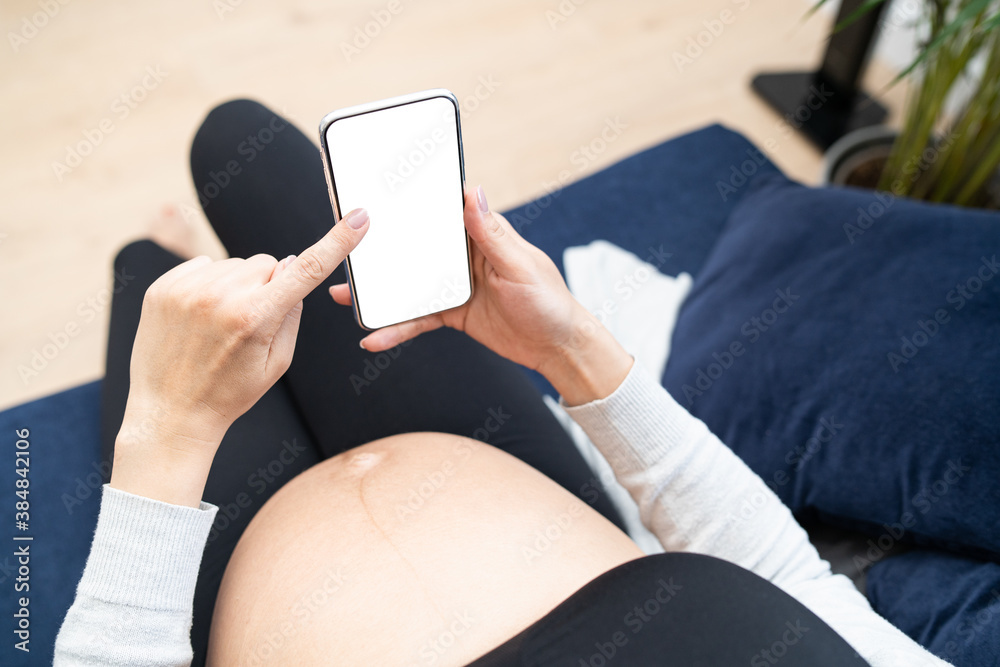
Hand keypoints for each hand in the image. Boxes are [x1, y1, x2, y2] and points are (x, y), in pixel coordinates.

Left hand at [111, 208, 369, 506]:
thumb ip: (291, 312)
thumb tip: (293, 267)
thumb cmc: (230, 393)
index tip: (358, 217)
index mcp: (256, 318)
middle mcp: (221, 297)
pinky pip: (203, 265)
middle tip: (254, 322)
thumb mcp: (277, 362)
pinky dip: (209, 284)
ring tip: (221, 325)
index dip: (337, 242)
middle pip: (268, 263)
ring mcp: (187, 290)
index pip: (307, 270)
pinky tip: (200, 316)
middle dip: (270, 284)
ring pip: (236, 264)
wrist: (170, 414)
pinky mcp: (162, 288)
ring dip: (238, 285)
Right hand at [330, 186, 631, 405]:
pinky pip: (418, 319)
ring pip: (408, 285)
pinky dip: (397, 328)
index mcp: (482, 235)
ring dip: (379, 292)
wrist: (558, 348)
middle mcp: (464, 257)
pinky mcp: (452, 314)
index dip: (413, 203)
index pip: (442, 212)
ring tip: (345, 295)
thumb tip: (471, 192)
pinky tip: (375, 338)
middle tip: (347, 249)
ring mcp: (455, 286)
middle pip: (415, 249)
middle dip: (382, 250)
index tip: (379, 195)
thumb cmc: (550, 301)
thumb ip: (492, 233)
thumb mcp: (519, 266)